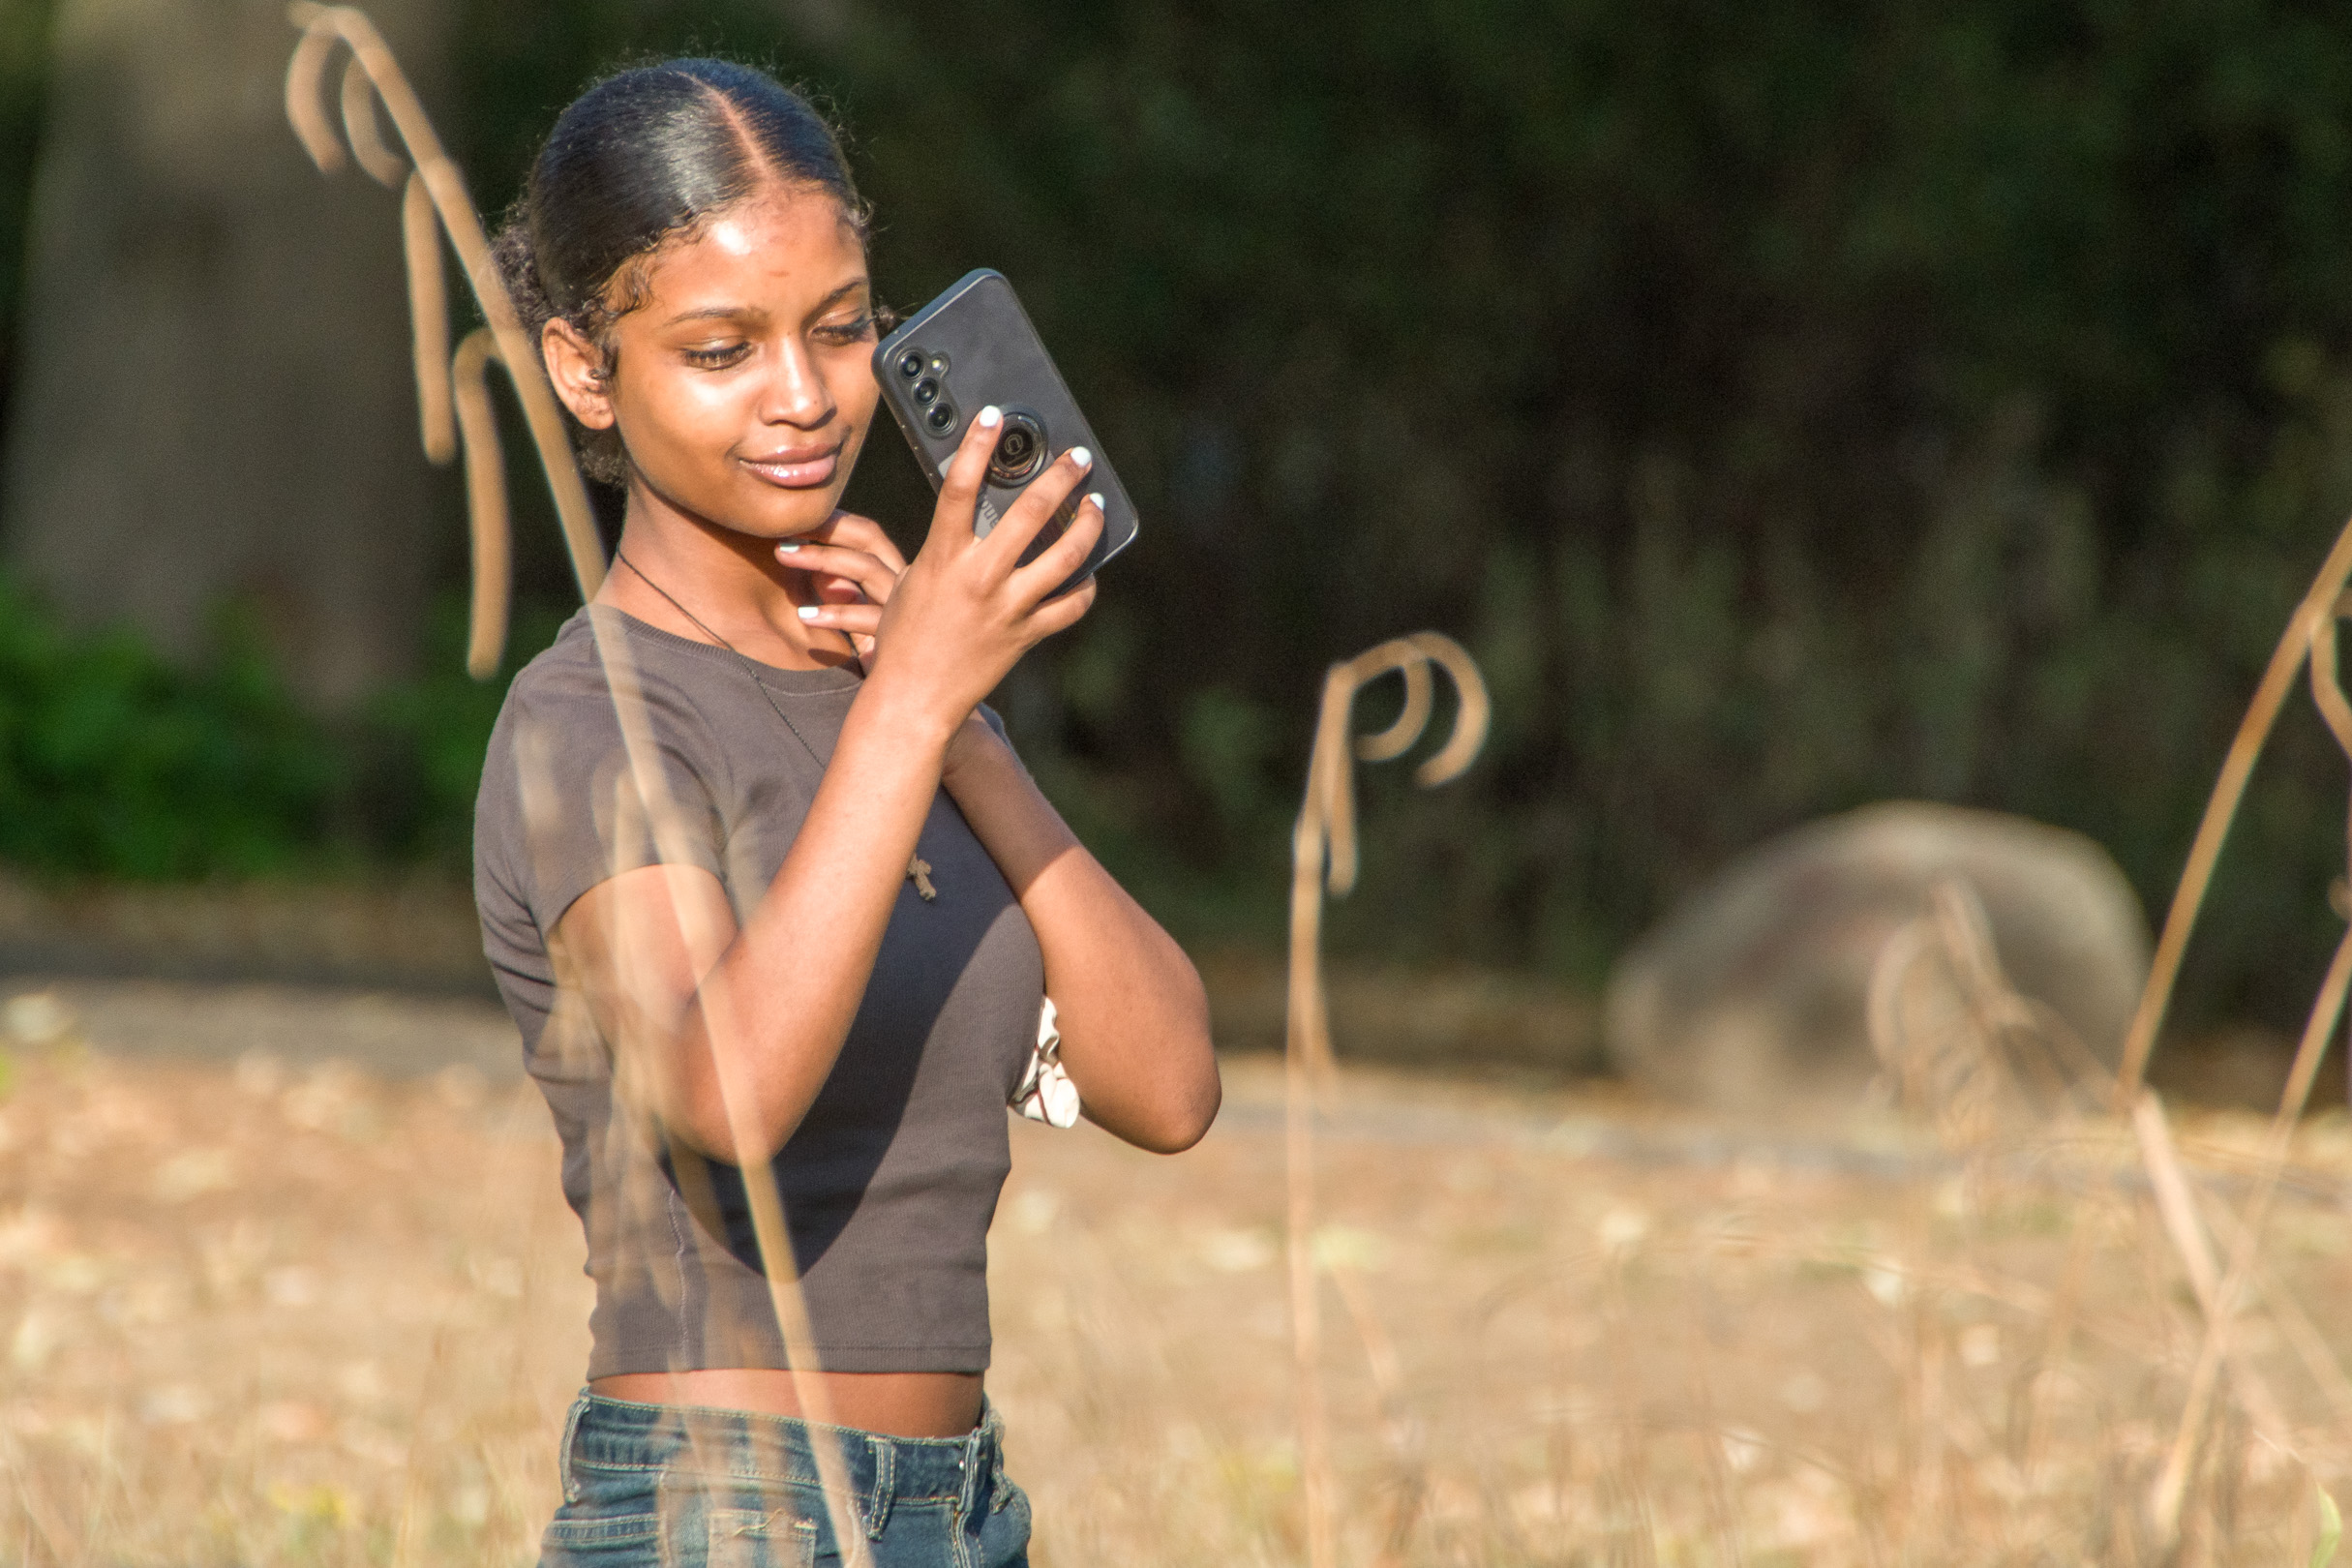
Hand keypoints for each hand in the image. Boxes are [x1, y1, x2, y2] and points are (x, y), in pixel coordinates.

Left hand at [772, 510, 907, 665]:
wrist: (916, 697)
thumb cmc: (886, 653)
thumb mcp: (860, 614)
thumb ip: (842, 589)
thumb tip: (816, 567)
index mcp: (895, 573)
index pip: (865, 532)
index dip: (831, 520)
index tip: (797, 517)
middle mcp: (907, 583)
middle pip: (869, 537)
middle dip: (825, 527)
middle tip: (786, 526)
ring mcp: (906, 609)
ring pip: (866, 569)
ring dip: (821, 557)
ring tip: (783, 554)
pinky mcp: (901, 640)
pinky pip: (868, 620)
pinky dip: (835, 614)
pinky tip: (804, 614)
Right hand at [792, 405, 1103, 736]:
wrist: (914, 698)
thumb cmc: (906, 636)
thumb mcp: (915, 579)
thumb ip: (947, 544)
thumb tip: (974, 508)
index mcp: (942, 558)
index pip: (959, 487)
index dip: (977, 445)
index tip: (995, 416)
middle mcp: (980, 578)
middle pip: (1031, 512)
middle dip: (1062, 476)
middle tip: (1078, 457)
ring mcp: (1009, 607)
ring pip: (1066, 555)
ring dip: (1088, 523)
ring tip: (1096, 504)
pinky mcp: (1027, 634)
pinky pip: (1072, 603)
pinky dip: (1085, 584)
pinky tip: (1089, 569)